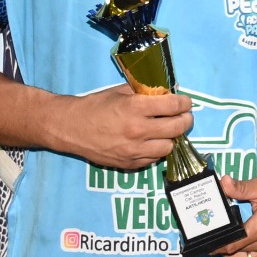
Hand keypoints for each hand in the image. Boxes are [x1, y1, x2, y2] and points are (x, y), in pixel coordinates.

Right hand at [61, 85, 192, 169]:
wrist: (71, 128)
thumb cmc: (96, 106)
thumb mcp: (121, 92)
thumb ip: (146, 92)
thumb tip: (168, 92)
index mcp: (136, 108)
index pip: (174, 106)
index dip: (184, 103)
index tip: (185, 102)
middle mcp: (137, 131)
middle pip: (178, 127)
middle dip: (185, 119)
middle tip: (184, 115)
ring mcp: (133, 150)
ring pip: (169, 146)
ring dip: (171, 137)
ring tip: (167, 130)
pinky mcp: (128, 164)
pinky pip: (154, 159)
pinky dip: (157, 149)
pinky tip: (151, 141)